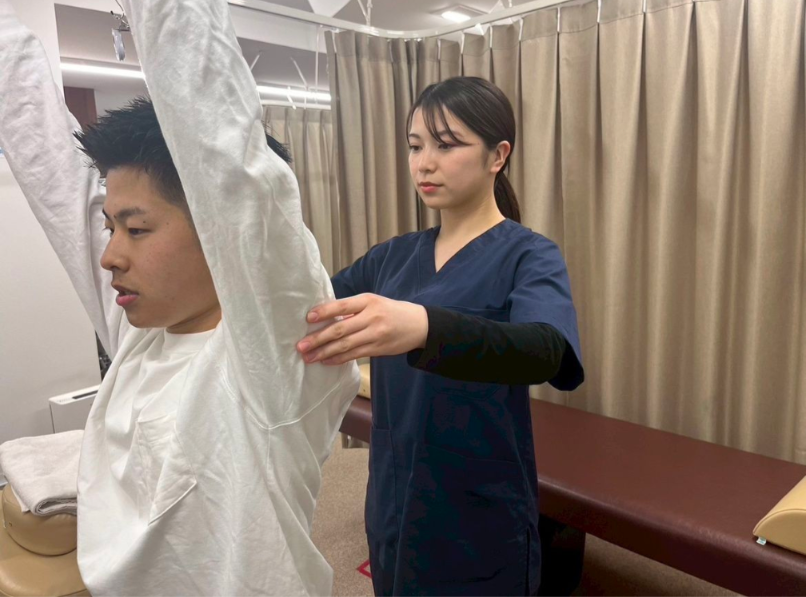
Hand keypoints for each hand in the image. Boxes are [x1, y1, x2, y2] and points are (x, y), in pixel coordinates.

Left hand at [296, 294, 427, 364]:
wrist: (419, 324)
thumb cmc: (390, 311)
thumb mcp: (373, 302)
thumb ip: (352, 308)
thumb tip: (324, 316)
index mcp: (368, 301)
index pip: (342, 306)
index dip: (324, 312)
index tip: (308, 318)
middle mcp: (371, 317)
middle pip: (340, 329)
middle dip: (318, 338)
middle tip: (301, 346)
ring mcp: (375, 335)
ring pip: (345, 345)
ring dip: (324, 352)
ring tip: (309, 357)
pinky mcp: (378, 349)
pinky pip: (354, 355)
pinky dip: (338, 358)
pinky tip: (325, 361)